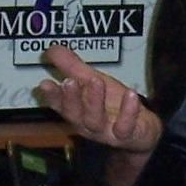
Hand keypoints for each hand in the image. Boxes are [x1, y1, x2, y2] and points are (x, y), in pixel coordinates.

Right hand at [35, 44, 163, 185]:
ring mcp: (106, 131)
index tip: (44, 83)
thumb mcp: (93, 81)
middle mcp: (87, 123)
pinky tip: (130, 94)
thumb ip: (72, 67)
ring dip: (94, 100)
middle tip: (69, 81)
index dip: (51, 95)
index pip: (59, 104)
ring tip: (97, 81)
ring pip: (95, 120)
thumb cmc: (113, 104)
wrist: (141, 128)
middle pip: (74, 113)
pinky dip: (128, 111)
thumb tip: (51, 50)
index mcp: (76, 110)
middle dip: (70, 98)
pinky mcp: (126, 135)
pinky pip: (125, 126)